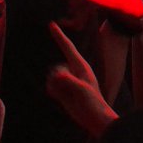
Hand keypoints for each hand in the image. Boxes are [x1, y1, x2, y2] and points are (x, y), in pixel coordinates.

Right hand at [46, 22, 116, 136]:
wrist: (93, 118)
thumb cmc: (93, 102)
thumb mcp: (83, 90)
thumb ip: (69, 80)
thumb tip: (57, 75)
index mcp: (81, 66)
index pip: (68, 47)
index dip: (59, 35)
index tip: (51, 24)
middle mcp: (72, 70)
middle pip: (56, 66)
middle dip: (58, 78)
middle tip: (70, 89)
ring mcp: (67, 78)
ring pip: (51, 76)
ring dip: (55, 86)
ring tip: (68, 95)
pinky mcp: (61, 87)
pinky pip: (49, 84)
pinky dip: (53, 91)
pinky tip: (62, 98)